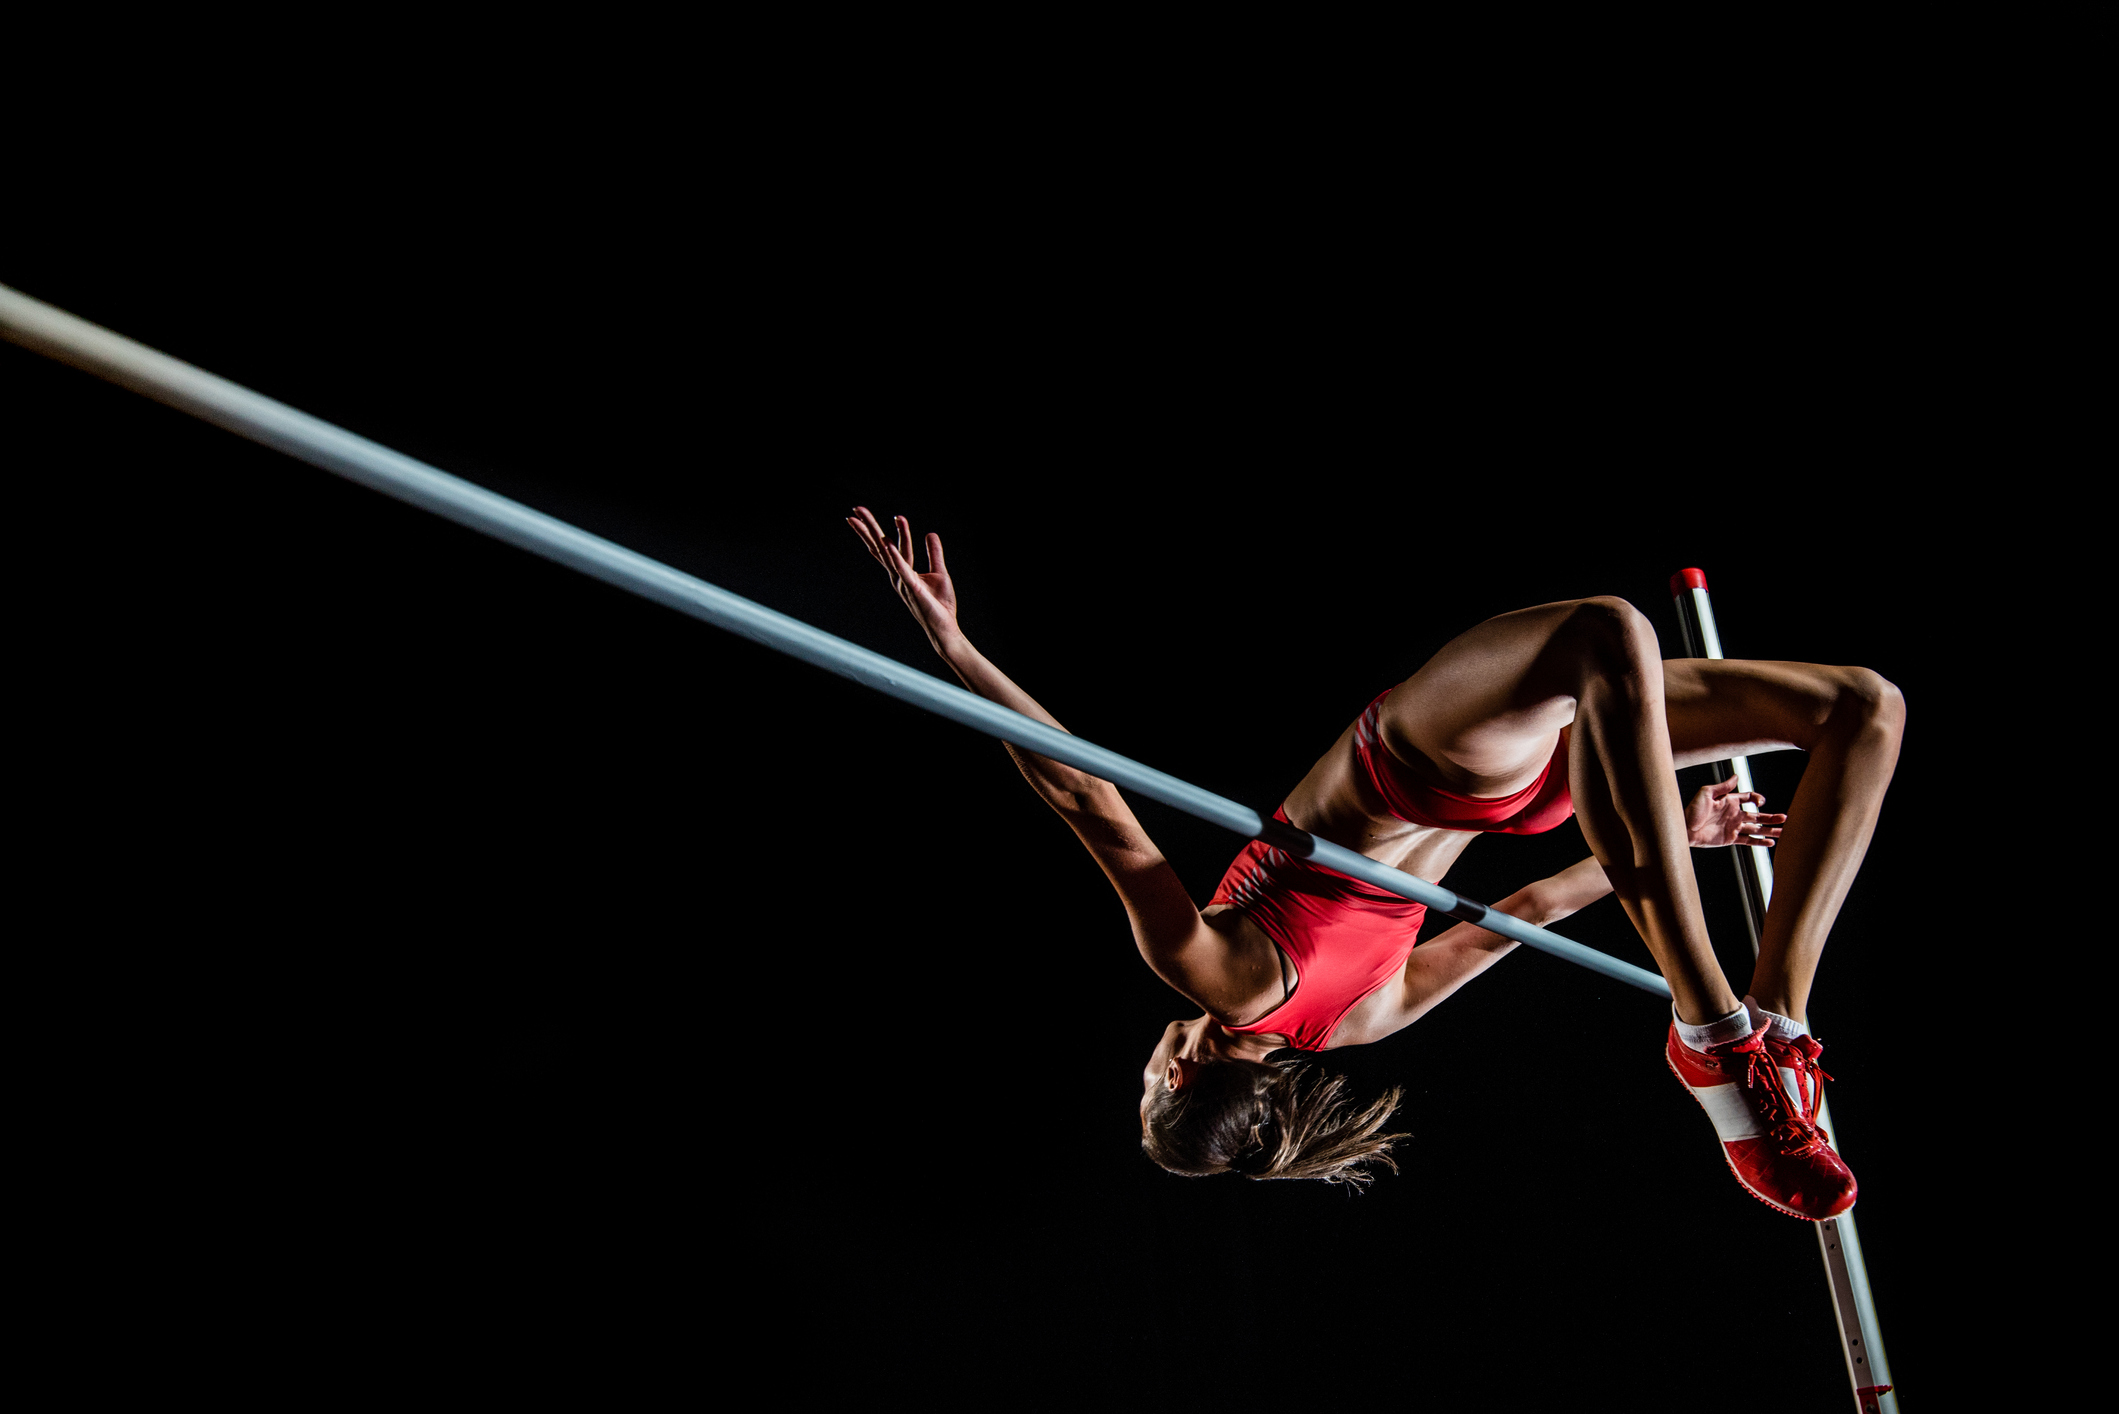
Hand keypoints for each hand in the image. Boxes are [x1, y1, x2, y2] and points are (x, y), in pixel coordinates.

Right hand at [845, 506, 962, 655]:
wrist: (945, 627)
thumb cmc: (940, 604)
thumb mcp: (939, 573)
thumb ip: (934, 553)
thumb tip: (930, 533)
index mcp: (901, 571)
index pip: (885, 546)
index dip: (874, 528)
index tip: (863, 512)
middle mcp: (897, 575)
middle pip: (879, 546)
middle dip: (868, 527)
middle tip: (855, 508)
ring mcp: (903, 581)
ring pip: (888, 552)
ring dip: (877, 533)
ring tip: (864, 518)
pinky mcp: (913, 587)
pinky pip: (902, 568)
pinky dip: (895, 555)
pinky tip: (887, 542)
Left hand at [1685, 776, 1785, 848]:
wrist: (1684, 829)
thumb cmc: (1692, 809)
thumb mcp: (1706, 793)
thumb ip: (1723, 786)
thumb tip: (1737, 776)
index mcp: (1730, 801)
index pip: (1749, 798)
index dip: (1757, 799)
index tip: (1760, 803)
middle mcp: (1734, 814)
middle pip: (1757, 815)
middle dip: (1771, 817)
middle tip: (1784, 818)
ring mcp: (1733, 827)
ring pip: (1756, 828)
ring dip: (1769, 830)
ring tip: (1783, 831)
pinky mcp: (1730, 839)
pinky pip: (1749, 840)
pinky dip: (1760, 842)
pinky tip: (1771, 842)